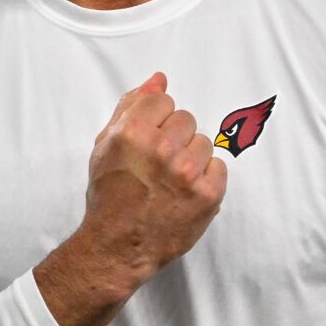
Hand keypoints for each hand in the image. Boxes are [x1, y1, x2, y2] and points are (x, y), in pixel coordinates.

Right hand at [37, 73, 227, 325]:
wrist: (118, 246)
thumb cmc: (110, 196)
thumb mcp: (106, 145)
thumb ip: (131, 106)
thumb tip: (159, 79)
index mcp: (133, 132)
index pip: (164, 101)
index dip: (155, 123)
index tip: (147, 143)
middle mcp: (161, 149)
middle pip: (186, 120)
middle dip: (174, 139)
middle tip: (158, 166)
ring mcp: (187, 172)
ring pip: (204, 143)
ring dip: (191, 159)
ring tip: (171, 181)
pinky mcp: (208, 194)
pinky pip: (219, 168)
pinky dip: (206, 180)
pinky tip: (185, 193)